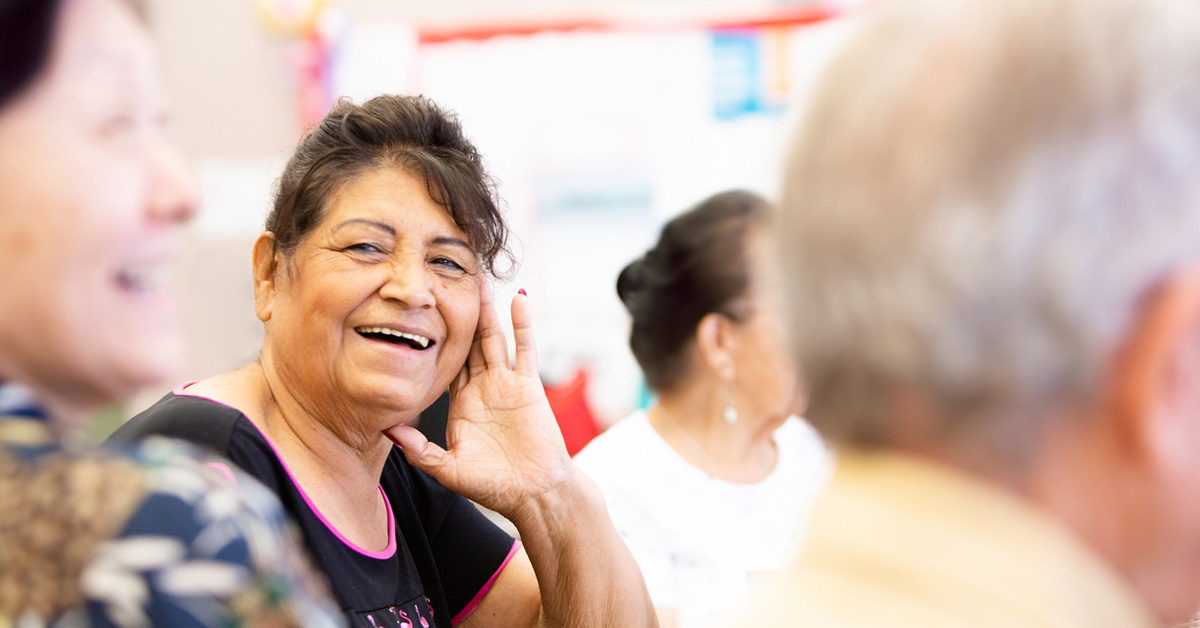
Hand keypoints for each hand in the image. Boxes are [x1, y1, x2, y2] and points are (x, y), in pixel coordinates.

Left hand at [384, 283, 571, 518]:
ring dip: (486, 311)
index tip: (417, 312)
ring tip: (478, 281)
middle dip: (458, 315)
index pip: (442, 364)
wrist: (534, 495)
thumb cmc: (494, 487)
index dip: (430, 339)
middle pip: (467, 343)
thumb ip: (419, 450)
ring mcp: (506, 383)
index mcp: (459, 404)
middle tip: (446, 282)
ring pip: (493, 339)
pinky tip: (518, 299)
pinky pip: (525, 348)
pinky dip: (523, 324)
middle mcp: (481, 388)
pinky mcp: (529, 385)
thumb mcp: (448, 469)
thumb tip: (388, 430)